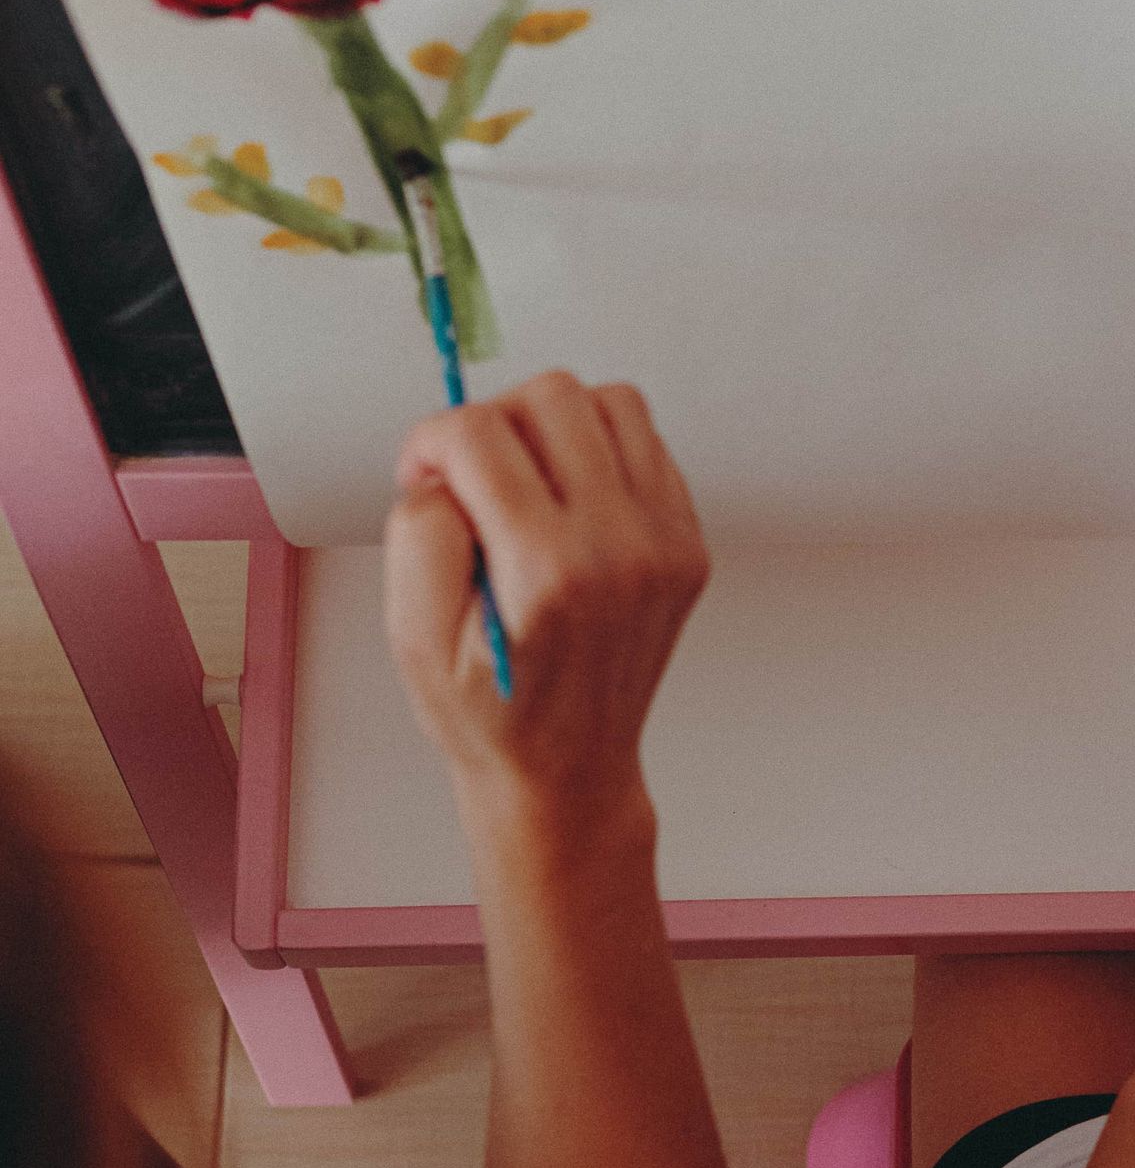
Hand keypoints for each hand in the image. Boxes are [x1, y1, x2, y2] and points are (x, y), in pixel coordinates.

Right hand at [384, 372, 707, 831]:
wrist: (566, 771)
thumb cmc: (490, 714)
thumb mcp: (414, 638)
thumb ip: (418, 535)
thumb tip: (445, 463)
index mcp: (548, 572)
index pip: (479, 435)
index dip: (429, 442)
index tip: (420, 475)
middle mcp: (621, 548)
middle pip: (552, 396)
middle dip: (493, 421)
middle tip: (471, 477)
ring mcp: (666, 543)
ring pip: (611, 403)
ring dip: (554, 425)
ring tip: (522, 481)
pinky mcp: (687, 543)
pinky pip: (646, 444)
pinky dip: (599, 452)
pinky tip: (567, 503)